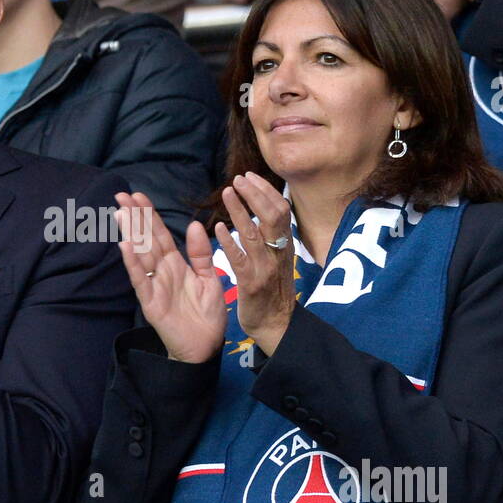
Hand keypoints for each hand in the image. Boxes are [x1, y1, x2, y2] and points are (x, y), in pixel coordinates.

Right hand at [114, 192, 224, 363]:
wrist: (205, 347)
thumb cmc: (206, 315)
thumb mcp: (210, 279)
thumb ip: (201, 254)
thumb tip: (194, 225)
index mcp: (176, 264)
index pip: (159, 234)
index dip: (149, 215)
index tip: (139, 195)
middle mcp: (162, 272)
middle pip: (146, 240)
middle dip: (135, 218)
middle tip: (121, 195)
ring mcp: (154, 286)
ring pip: (140, 255)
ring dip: (131, 234)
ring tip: (121, 213)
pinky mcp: (151, 303)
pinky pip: (141, 280)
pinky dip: (133, 264)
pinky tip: (125, 246)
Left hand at [214, 173, 295, 356]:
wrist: (276, 326)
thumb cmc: (273, 290)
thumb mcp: (277, 259)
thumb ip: (271, 236)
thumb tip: (263, 208)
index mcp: (284, 246)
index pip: (281, 210)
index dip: (266, 191)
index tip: (250, 176)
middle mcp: (277, 254)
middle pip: (273, 216)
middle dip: (256, 194)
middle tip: (239, 179)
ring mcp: (265, 269)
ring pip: (255, 234)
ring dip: (241, 210)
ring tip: (227, 192)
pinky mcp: (251, 284)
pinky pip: (239, 259)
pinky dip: (229, 242)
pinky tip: (218, 228)